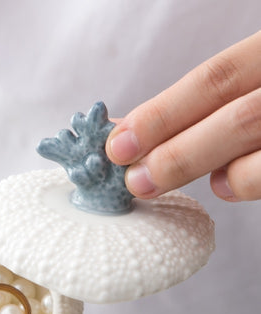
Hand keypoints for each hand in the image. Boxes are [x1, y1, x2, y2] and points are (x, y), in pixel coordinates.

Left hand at [106, 30, 260, 201]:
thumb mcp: (246, 79)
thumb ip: (203, 102)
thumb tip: (130, 132)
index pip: (216, 79)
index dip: (162, 114)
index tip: (118, 144)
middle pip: (237, 118)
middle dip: (175, 154)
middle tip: (135, 181)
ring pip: (258, 148)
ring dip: (203, 170)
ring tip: (174, 181)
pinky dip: (244, 183)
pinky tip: (226, 183)